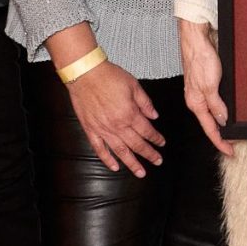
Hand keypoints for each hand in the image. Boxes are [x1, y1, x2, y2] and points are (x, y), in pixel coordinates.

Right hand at [66, 58, 165, 176]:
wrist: (85, 73)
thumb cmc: (108, 76)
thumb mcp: (134, 85)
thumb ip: (145, 103)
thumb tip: (154, 116)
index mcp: (130, 114)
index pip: (147, 131)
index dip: (156, 139)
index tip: (161, 144)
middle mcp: (117, 125)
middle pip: (137, 144)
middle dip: (149, 154)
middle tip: (157, 161)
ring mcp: (103, 129)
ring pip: (120, 151)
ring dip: (132, 163)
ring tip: (140, 172)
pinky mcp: (90, 129)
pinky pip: (99, 149)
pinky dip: (107, 159)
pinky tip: (114, 167)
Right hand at [177, 18, 233, 155]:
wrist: (198, 39)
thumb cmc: (199, 58)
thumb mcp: (209, 86)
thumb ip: (216, 105)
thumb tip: (222, 121)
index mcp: (195, 103)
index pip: (210, 129)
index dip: (221, 142)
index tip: (230, 151)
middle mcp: (198, 99)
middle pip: (212, 123)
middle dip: (223, 135)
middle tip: (235, 145)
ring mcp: (204, 91)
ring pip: (215, 112)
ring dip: (224, 123)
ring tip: (234, 133)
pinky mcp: (209, 82)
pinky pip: (218, 101)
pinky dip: (225, 109)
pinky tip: (231, 111)